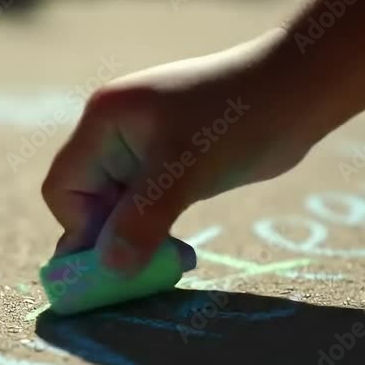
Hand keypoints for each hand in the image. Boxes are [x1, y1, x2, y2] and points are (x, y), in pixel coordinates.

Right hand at [41, 32, 312, 274]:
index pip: (64, 188)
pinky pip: (145, 208)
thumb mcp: (186, 171)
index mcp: (104, 121)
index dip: (82, 228)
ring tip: (175, 261)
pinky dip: (157, 232)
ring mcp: (143, 147)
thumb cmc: (239, 120)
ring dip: (138, 241)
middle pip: (88, 202)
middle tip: (146, 273)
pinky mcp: (170, 163)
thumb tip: (109, 269)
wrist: (301, 92)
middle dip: (114, 240)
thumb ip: (142, 220)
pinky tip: (182, 251)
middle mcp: (115, 133)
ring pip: (118, 209)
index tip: (118, 259)